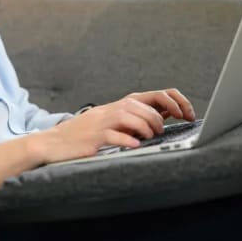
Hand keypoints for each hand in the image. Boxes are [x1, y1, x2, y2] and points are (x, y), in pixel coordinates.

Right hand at [36, 89, 195, 164]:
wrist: (54, 143)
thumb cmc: (84, 135)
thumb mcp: (111, 122)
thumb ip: (134, 118)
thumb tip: (164, 115)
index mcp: (120, 105)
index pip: (155, 95)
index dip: (176, 102)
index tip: (187, 115)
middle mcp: (112, 109)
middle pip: (145, 106)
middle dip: (159, 120)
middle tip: (160, 132)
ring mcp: (102, 122)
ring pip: (132, 116)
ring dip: (147, 128)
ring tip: (149, 138)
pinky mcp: (94, 137)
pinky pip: (115, 135)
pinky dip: (128, 140)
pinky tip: (134, 145)